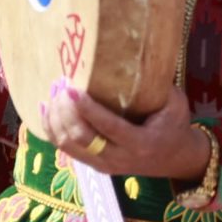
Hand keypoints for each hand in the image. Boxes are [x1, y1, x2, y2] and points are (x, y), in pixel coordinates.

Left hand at [37, 81, 212, 181]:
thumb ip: (157, 85)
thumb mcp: (174, 104)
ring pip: (69, 145)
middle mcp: (119, 158)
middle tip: (60, 86)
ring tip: (54, 93)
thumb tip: (134, 55)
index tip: (72, 89)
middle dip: (66, 111)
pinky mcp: (93, 165)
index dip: (87, 109)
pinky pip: (65, 150)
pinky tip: (46, 109)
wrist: (175, 158)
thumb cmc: (174, 124)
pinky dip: (51, 130)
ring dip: (56, 119)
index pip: (108, 127)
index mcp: (141, 143)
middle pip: (82, 138)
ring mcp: (104, 165)